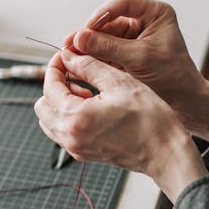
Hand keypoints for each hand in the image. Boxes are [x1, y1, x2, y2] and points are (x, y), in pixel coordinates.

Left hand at [34, 48, 207, 202]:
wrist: (165, 152)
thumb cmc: (150, 120)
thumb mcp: (119, 82)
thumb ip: (89, 66)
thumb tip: (69, 55)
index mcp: (75, 117)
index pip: (49, 86)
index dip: (56, 66)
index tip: (67, 56)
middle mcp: (70, 137)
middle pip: (43, 105)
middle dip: (56, 85)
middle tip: (76, 73)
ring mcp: (76, 148)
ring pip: (50, 120)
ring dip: (61, 102)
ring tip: (86, 90)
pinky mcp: (84, 153)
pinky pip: (63, 132)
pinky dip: (69, 116)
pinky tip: (92, 105)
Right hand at [64, 0, 208, 141]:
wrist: (186, 103)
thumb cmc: (173, 77)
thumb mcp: (139, 59)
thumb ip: (109, 47)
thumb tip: (79, 38)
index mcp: (156, 13)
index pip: (123, 3)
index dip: (101, 14)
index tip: (86, 29)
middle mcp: (145, 21)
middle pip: (110, 20)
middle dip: (90, 33)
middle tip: (70, 43)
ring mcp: (135, 38)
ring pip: (105, 36)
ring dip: (89, 46)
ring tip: (70, 54)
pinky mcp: (128, 54)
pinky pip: (106, 50)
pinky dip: (94, 57)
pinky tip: (79, 62)